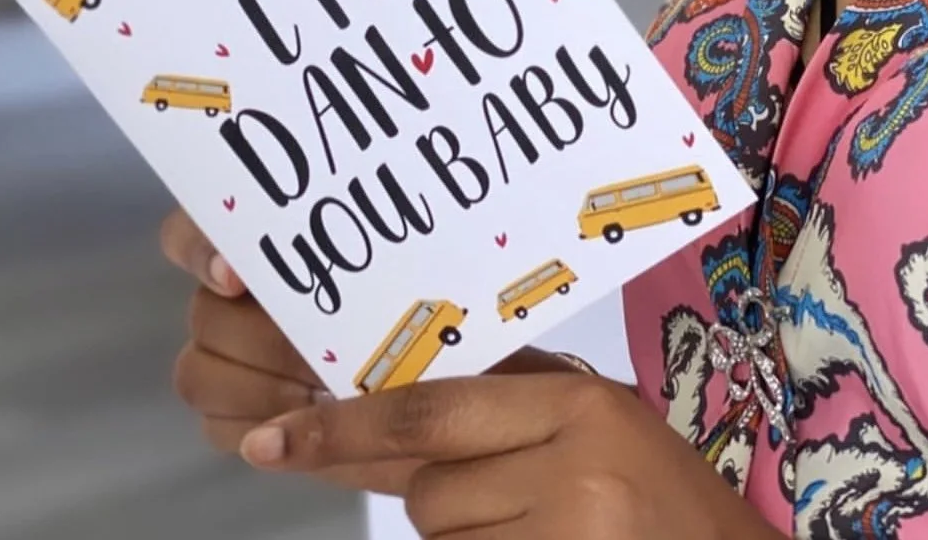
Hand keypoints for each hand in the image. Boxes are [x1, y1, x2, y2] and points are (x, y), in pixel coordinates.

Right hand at [159, 209, 583, 494]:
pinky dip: (260, 426)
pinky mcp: (234, 414)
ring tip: (320, 393)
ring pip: (200, 370)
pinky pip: (217, 424)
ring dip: (261, 385)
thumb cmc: (439, 306)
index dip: (200, 247)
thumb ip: (396, 238)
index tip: (236, 276)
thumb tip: (396, 199)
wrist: (457, 379)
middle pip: (206, 311)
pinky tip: (308, 423)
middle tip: (317, 359)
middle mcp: (237, 297)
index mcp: (272, 242)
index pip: (198, 227)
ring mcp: (230, 356)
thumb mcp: (431, 266)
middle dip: (264, 336)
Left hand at [238, 372, 780, 539]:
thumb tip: (386, 421)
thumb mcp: (593, 426)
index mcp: (576, 400)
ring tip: (546, 527)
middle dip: (441, 497)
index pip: (429, 411)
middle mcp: (571, 463)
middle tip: (512, 499)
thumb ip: (502, 415)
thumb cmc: (660, 496)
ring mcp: (568, 533)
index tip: (267, 442)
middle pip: (429, 487)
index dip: (341, 429)